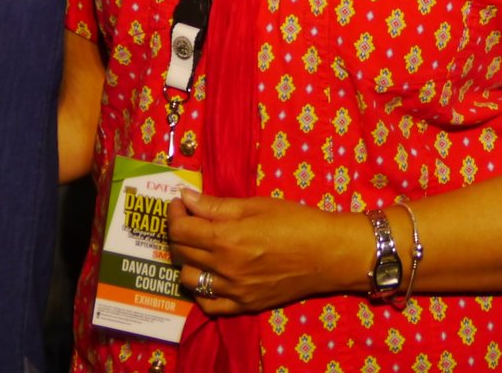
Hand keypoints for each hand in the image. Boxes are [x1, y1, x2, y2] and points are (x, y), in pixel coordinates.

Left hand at [168, 191, 361, 315]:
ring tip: (198, 247)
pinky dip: (201, 291)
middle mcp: (224, 267)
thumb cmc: (295, 221)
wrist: (327, 253)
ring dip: (186, 261)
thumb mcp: (256, 205)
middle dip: (178, 232)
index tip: (179, 203)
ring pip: (189, 279)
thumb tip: (186, 197)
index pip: (181, 229)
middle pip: (181, 252)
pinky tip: (207, 276)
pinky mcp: (244, 305)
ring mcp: (233, 290)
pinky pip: (209, 304)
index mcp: (226, 238)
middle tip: (188, 219)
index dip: (174, 214)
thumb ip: (216, 205)